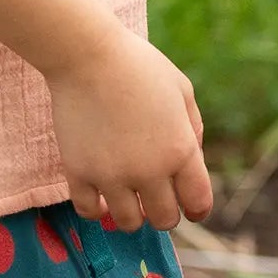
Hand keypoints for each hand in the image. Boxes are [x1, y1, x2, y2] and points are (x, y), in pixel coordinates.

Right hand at [47, 24, 211, 230]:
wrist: (86, 54)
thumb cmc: (138, 65)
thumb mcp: (181, 90)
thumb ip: (192, 129)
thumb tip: (192, 161)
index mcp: (180, 150)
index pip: (198, 202)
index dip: (197, 208)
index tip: (189, 206)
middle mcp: (149, 170)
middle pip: (164, 219)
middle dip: (163, 212)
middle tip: (154, 199)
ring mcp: (111, 174)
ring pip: (127, 223)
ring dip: (131, 214)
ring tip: (126, 197)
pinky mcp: (78, 172)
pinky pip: (88, 211)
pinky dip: (97, 209)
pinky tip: (100, 196)